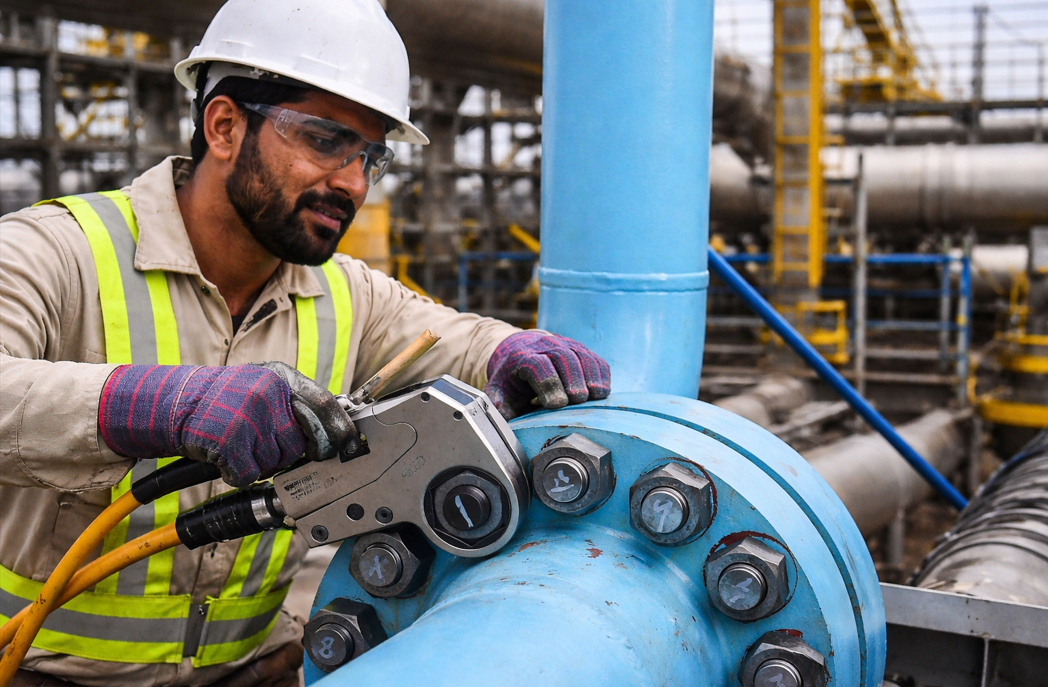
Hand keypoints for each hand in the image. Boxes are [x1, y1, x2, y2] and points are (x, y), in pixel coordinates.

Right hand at [98, 363, 356, 486]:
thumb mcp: (263, 386)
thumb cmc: (222, 399)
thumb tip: (336, 431)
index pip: (325, 404)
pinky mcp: (230, 441)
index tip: (351, 447)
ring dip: (260, 462)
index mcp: (281, 377)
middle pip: (300, 443)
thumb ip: (296, 402)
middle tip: (264, 446)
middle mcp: (268, 393)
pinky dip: (237, 473)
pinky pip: (250, 474)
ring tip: (239, 443)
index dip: (341, 430)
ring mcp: (249, 416)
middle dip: (286, 453)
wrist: (173, 402)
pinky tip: (224, 455)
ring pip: (277, 462)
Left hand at [484, 331, 610, 419]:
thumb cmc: (511, 378)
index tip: (555, 405)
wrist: (520, 350)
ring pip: (582, 356)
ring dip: (591, 376)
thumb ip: (499, 405)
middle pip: (564, 357)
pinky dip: (602, 375)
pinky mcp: (582, 351)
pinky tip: (602, 391)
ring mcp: (566, 345)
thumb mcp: (498, 390)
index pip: (538, 365)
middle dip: (573, 379)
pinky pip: (596, 360)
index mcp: (523, 357)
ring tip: (596, 396)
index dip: (548, 384)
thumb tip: (507, 420)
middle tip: (578, 399)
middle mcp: (546, 346)